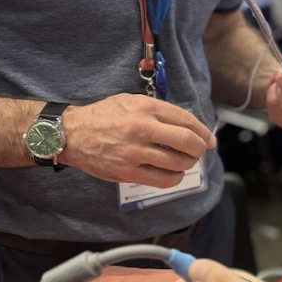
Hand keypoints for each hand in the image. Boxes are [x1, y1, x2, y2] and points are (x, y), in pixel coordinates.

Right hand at [61, 93, 215, 187]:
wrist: (71, 134)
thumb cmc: (104, 116)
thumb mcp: (131, 101)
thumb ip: (159, 111)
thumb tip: (190, 126)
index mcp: (145, 108)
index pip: (186, 120)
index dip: (204, 132)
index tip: (210, 140)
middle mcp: (142, 128)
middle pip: (187, 142)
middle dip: (200, 149)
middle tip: (199, 152)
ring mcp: (135, 152)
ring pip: (178, 163)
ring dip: (187, 164)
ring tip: (183, 162)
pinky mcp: (128, 172)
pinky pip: (163, 180)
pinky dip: (175, 178)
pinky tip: (172, 174)